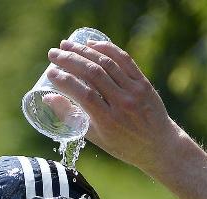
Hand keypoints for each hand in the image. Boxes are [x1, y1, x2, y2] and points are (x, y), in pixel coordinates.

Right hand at [46, 40, 184, 173]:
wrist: (158, 145)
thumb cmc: (122, 144)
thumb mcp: (94, 136)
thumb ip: (71, 117)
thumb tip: (48, 98)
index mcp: (108, 121)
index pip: (83, 94)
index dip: (65, 80)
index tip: (50, 72)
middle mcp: (122, 104)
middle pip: (93, 74)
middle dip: (70, 60)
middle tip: (54, 53)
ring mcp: (135, 91)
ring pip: (107, 63)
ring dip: (84, 51)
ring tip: (67, 45)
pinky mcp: (144, 83)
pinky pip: (124, 60)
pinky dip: (107, 49)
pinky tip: (91, 44)